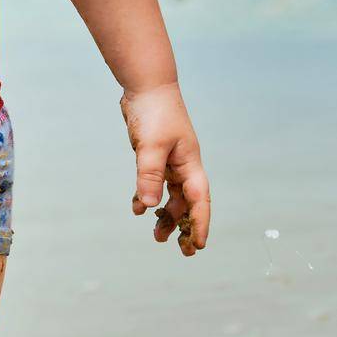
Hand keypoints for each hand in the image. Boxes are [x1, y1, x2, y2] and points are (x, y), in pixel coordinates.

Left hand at [120, 81, 209, 255]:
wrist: (146, 85)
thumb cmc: (154, 113)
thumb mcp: (151, 147)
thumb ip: (149, 176)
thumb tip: (149, 207)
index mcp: (190, 164)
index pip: (199, 200)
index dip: (200, 223)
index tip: (198, 245)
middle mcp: (183, 165)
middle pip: (187, 202)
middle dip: (185, 226)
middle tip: (181, 250)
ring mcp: (170, 160)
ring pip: (170, 195)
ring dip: (165, 214)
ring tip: (156, 236)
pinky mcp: (154, 155)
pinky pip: (154, 182)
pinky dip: (147, 196)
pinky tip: (137, 208)